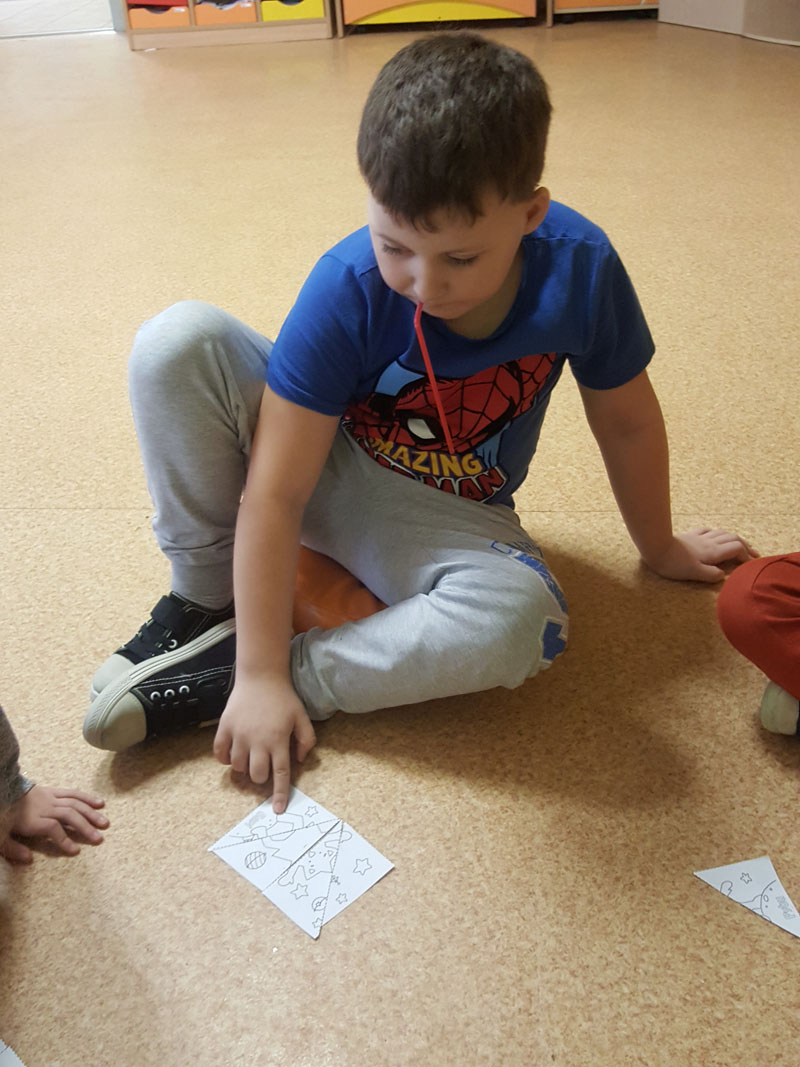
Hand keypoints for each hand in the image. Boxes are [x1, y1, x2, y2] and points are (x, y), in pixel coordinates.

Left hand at [1, 785, 107, 863]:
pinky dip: (86, 798)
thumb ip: (13, 849)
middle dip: (85, 827)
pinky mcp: (53, 790)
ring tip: (104, 823)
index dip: (64, 839)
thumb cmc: (2, 815)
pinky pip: (72, 792)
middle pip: (68, 815)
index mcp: (31, 819)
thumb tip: (29, 860)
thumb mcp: (0, 836)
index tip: (75, 851)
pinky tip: (99, 803)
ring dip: (91, 813)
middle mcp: (44, 807)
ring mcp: (50, 797)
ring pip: (74, 803)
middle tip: (99, 838)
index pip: (52, 828)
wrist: (2, 790)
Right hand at [213, 674, 315, 814]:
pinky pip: (219, 753)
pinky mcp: (225, 728)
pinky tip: (231, 756)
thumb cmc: (283, 698)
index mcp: (278, 740)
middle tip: (264, 767)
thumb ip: (306, 740)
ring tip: (249, 758)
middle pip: (257, 775)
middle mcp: (257, 741)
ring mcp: (238, 735)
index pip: (281, 774)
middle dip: (261, 778)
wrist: (261, 676)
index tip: (278, 809)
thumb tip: (300, 760)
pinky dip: (224, 760)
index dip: (280, 794)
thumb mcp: (302, 717)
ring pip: (238, 767)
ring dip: (244, 768)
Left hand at [645, 526, 757, 582]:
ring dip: (734, 538)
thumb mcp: (694, 573)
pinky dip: (718, 533)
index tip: (752, 564)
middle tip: (754, 554)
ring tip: (741, 544)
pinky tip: (716, 535)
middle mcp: (709, 542)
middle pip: (733, 539)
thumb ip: (711, 575)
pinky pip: (708, 530)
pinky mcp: (689, 535)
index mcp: (713, 552)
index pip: (736, 549)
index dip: (746, 555)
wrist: (655, 547)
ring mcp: (699, 537)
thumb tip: (723, 576)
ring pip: (723, 533)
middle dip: (746, 546)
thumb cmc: (673, 563)